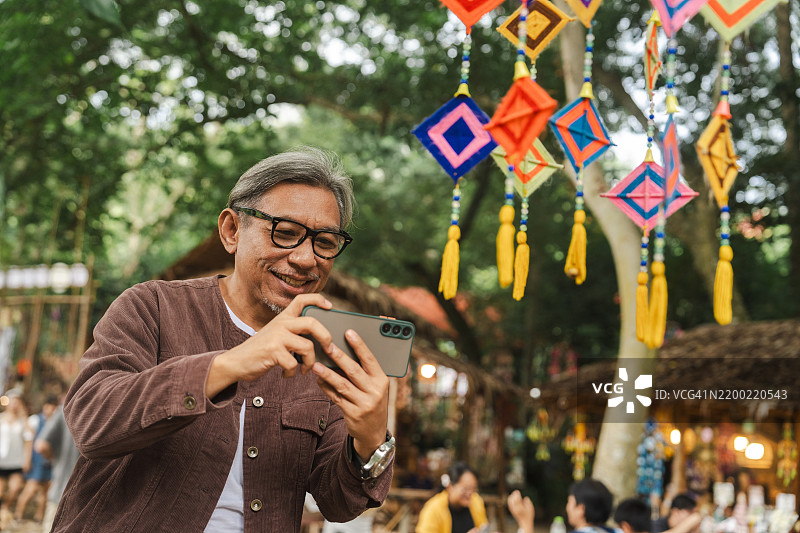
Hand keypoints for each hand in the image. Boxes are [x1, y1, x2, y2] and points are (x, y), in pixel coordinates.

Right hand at [206, 294, 334, 397]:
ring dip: (310, 363)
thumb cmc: (261, 351)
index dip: (318, 300)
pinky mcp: (273, 351)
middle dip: (326, 337)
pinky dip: (292, 373)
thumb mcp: (276, 334)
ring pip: (307, 347)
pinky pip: (294, 364)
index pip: (301, 300)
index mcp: (283, 318)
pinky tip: (287, 374)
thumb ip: (293, 332)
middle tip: (328, 348)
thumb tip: (320, 339)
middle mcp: (281, 324)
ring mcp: (277, 337)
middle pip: (312, 323)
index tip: (329, 306)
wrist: (237, 361)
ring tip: (305, 369)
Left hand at [312, 328, 389, 459]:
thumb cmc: (373, 401)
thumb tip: (342, 353)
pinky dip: (326, 388)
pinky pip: (336, 397)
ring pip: (342, 385)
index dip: (359, 345)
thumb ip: (364, 372)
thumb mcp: (375, 387)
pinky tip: (319, 380)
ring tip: (316, 365)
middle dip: (339, 357)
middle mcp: (375, 392)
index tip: (349, 332)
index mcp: (382, 380)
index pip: (370, 359)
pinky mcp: (352, 414)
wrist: (374, 432)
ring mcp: (364, 404)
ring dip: (328, 374)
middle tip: (327, 345)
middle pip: (354, 371)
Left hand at [508, 490, 534, 532]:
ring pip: (510, 502)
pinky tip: (511, 497)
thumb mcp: (531, 508)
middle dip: (514, 495)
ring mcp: (513, 510)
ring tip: (514, 493)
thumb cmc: (529, 515)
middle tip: (516, 491)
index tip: (517, 491)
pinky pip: (509, 504)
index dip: (517, 495)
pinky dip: (510, 499)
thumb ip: (528, 502)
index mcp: (521, 508)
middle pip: (513, 500)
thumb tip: (525, 498)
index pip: (517, 500)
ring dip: (511, 496)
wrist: (525, 522)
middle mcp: (516, 509)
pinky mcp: (512, 511)